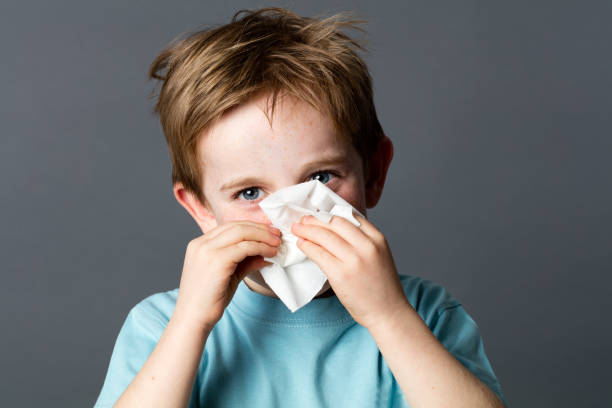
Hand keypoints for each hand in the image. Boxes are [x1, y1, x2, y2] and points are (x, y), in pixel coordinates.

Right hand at [172, 221, 281, 331]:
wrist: (193, 319)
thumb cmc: (208, 301)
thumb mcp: (229, 276)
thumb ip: (244, 262)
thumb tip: (263, 255)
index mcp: (200, 244)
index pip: (229, 226)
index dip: (251, 227)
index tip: (269, 232)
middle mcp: (201, 243)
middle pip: (236, 226)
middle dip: (260, 228)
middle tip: (277, 235)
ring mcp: (207, 250)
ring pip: (241, 233)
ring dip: (263, 236)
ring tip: (277, 244)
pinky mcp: (217, 260)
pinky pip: (245, 247)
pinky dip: (260, 247)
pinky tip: (270, 253)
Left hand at [291, 212, 409, 329]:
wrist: (388, 312)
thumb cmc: (381, 286)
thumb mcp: (379, 255)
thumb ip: (362, 241)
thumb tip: (335, 230)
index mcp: (377, 239)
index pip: (350, 216)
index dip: (330, 213)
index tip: (318, 214)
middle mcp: (367, 246)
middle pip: (334, 223)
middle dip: (315, 220)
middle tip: (302, 220)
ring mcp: (353, 260)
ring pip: (324, 237)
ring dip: (307, 231)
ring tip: (297, 230)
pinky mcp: (340, 274)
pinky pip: (318, 254)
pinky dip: (307, 246)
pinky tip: (302, 244)